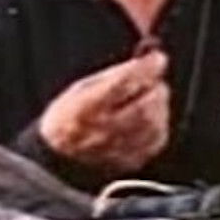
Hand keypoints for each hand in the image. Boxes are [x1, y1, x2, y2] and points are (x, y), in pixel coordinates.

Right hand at [38, 50, 170, 175]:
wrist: (60, 155)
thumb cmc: (69, 115)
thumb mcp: (81, 88)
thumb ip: (113, 76)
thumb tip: (145, 62)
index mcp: (83, 108)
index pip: (121, 84)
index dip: (144, 69)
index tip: (157, 58)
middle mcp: (101, 131)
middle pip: (144, 106)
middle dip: (155, 88)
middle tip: (153, 79)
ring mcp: (117, 150)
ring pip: (154, 123)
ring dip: (158, 105)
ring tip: (149, 97)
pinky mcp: (130, 161)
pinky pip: (156, 140)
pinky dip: (158, 124)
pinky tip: (150, 117)